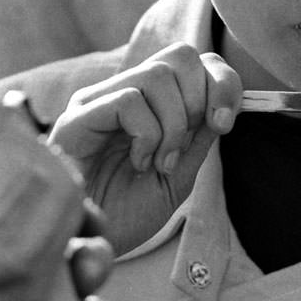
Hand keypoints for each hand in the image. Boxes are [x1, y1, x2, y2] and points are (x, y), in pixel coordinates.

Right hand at [48, 42, 242, 254]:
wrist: (97, 245)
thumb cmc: (131, 212)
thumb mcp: (180, 174)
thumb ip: (200, 137)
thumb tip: (222, 104)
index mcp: (151, 101)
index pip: (193, 60)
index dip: (221, 82)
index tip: (223, 124)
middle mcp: (124, 90)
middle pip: (181, 55)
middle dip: (201, 99)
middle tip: (185, 145)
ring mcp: (98, 100)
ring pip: (157, 75)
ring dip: (173, 124)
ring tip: (160, 162)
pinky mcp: (77, 118)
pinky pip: (127, 101)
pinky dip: (147, 135)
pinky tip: (139, 163)